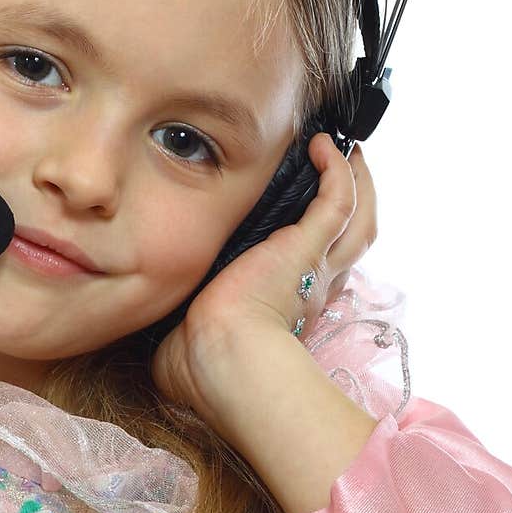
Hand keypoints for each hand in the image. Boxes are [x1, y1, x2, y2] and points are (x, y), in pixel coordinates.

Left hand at [151, 133, 376, 412]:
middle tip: (344, 172)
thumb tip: (153, 331)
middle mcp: (311, 287)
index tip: (302, 225)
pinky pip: (337, 199)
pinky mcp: (305, 246)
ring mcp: (314, 265)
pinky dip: (336, 170)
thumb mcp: (187, 344)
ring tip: (344, 151)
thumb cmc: (201, 368)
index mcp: (286, 310)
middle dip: (354, 206)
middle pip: (351, 240)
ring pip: (357, 218)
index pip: (313, 272)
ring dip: (358, 183)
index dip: (317, 247)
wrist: (220, 360)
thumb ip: (176, 330)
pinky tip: (324, 145)